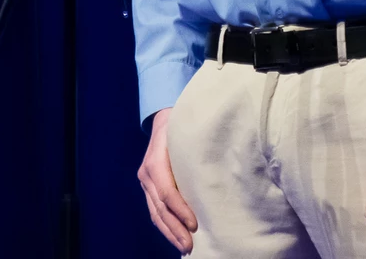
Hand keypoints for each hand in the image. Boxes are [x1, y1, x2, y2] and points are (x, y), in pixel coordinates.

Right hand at [138, 108, 197, 253]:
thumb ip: (196, 152)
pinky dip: (165, 225)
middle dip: (174, 228)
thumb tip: (219, 170)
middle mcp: (147, 173)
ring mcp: (145, 181)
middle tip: (189, 245)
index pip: (166, 191)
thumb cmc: (181, 126)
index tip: (194, 224)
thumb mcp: (187, 134)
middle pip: (159, 207)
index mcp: (155, 160)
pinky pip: (155, 210)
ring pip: (155, 213)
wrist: (164, 119)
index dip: (180, 210)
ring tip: (184, 247)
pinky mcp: (149, 186)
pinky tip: (176, 236)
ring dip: (169, 232)